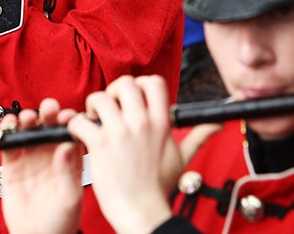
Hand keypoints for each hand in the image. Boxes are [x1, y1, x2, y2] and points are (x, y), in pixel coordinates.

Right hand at [0, 100, 83, 233]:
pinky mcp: (13, 164)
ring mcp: (31, 158)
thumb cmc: (61, 222)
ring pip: (28, 131)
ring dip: (26, 120)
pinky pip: (7, 144)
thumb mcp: (70, 198)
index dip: (69, 121)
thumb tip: (68, 146)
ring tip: (26, 119)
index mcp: (70, 159)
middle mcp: (50, 154)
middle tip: (48, 109)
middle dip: (48, 113)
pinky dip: (5, 133)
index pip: (70, 133)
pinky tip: (6, 128)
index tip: (67, 116)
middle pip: (49, 126)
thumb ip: (69, 172)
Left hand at [67, 76, 216, 233]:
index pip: (154, 82)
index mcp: (160, 123)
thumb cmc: (158, 187)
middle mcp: (141, 123)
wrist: (141, 211)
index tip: (133, 98)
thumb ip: (198, 136)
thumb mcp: (183, 158)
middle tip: (110, 107)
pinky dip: (76, 126)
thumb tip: (217, 125)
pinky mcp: (100, 145)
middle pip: (125, 83)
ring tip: (93, 120)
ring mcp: (120, 133)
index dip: (140, 84)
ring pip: (99, 97)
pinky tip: (81, 135)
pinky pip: (80, 121)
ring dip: (92, 106)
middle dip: (113, 92)